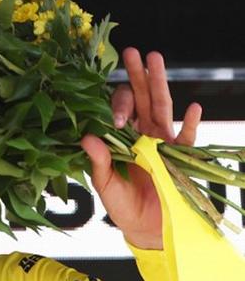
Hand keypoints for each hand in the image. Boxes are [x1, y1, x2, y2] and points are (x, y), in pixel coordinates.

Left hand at [80, 48, 202, 249]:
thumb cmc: (123, 207)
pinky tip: (194, 108)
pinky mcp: (181, 158)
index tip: (114, 117)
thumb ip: (98, 162)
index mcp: (121, 140)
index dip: (116, 107)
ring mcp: (163, 144)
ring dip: (160, 84)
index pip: (118, 112)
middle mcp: (142, 136)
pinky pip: (188, 138)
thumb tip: (86, 137)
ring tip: (156, 59)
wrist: (147, 229)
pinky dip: (191, 123)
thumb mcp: (106, 186)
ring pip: (162, 108)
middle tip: (133, 51)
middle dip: (138, 76)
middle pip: (142, 100)